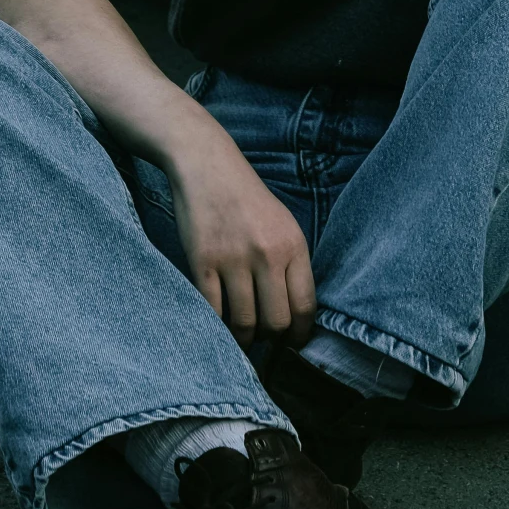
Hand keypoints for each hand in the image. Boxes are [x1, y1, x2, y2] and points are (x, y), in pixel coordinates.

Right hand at [165, 111, 316, 346]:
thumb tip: (293, 315)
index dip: (300, 334)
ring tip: (240, 334)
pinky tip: (218, 323)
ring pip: (244, 324)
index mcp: (293, 245)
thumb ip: (291, 264)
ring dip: (242, 338)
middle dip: (271, 339)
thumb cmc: (246, 198)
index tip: (292, 343)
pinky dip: (216, 325)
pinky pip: (213, 311)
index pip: (305, 306)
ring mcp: (234, 259)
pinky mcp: (203, 262)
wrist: (207, 165)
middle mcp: (267, 254)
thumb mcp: (283, 224)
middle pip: (276, 322)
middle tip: (263, 338)